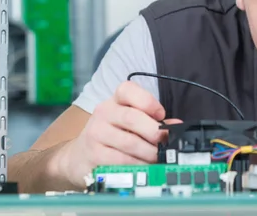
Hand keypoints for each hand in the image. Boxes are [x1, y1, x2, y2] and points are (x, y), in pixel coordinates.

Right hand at [58, 81, 179, 187]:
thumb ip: (154, 121)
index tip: (161, 114)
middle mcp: (103, 113)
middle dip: (154, 132)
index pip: (128, 90)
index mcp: (116, 100)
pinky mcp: (93, 154)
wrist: (79, 155)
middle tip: (165, 142)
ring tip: (158, 157)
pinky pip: (121, 160)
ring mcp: (96, 133)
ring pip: (129, 143)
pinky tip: (144, 166)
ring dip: (149, 152)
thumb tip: (177, 125)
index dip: (148, 101)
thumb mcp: (131, 121)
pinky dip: (138, 165)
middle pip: (132, 118)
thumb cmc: (113, 134)